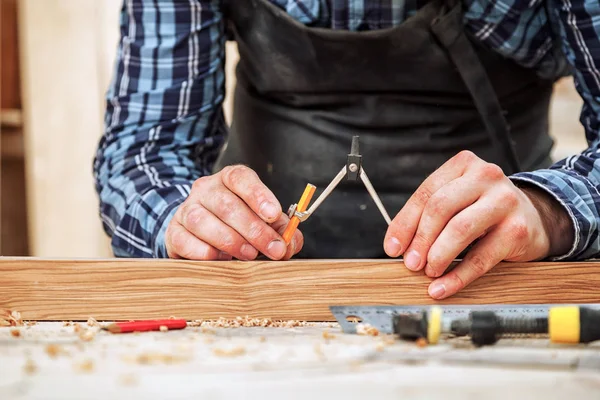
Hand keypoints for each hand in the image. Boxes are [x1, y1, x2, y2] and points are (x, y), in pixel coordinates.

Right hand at [165, 165, 302, 259]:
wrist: (199, 231)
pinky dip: (205, 252)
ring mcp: (187, 209)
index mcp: (229, 179)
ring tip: (249, 255)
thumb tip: (289, 243)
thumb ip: (281, 230)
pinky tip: (222, 259)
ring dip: (230, 241)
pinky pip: (184, 240)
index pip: (241, 177)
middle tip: (273, 248)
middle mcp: (206, 189)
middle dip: (253, 229)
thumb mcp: (264, 221)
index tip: (274, 214)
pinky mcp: (174, 232)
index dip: (258, 195)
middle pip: (226, 204)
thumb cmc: (239, 224)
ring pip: (202, 221)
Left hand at [383, 151, 573, 299]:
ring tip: (428, 273)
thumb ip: (427, 216)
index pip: (426, 194)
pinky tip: (443, 287)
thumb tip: (397, 246)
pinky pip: (481, 257)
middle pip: (440, 208)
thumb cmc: (484, 211)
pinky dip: (457, 276)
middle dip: (420, 240)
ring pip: (460, 229)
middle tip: (411, 264)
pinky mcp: (517, 229)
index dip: (405, 224)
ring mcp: (504, 200)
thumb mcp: (457, 202)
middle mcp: (486, 176)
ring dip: (438, 256)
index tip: (392, 248)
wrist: (535, 219)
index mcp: (464, 164)